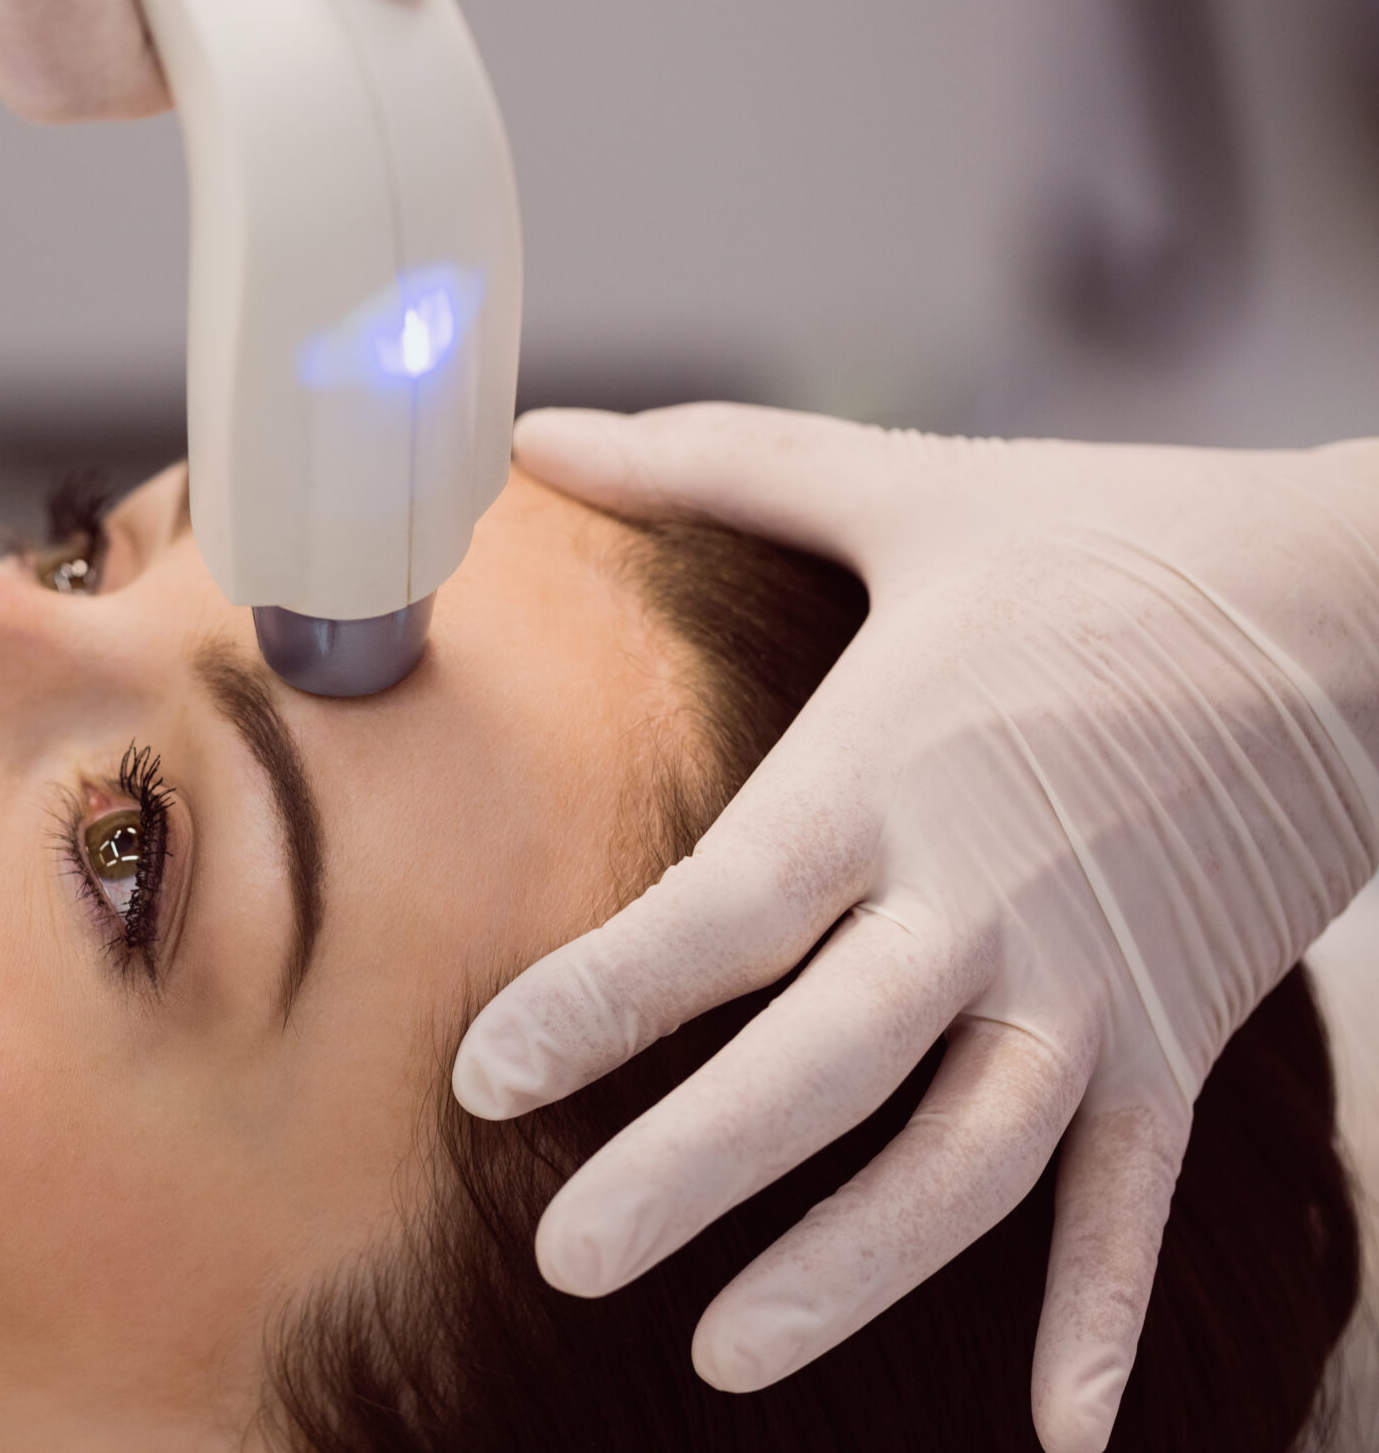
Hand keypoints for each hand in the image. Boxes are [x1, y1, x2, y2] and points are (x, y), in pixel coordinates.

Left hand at [453, 404, 1378, 1452]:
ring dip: (852, 1270)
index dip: (596, 1003)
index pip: (716, 913)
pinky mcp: (1180, 1034)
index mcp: (888, 773)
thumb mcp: (905, 486)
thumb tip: (531, 422)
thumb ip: (710, 464)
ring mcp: (1092, 985)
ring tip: (727, 1353)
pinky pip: (1131, 1199)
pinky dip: (1095, 1316)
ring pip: (961, 1165)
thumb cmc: (1106, 537)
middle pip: (820, 1069)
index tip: (481, 1080)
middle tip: (571, 1258)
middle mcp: (980, 900)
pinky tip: (1052, 1432)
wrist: (1354, 596)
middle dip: (693, 1174)